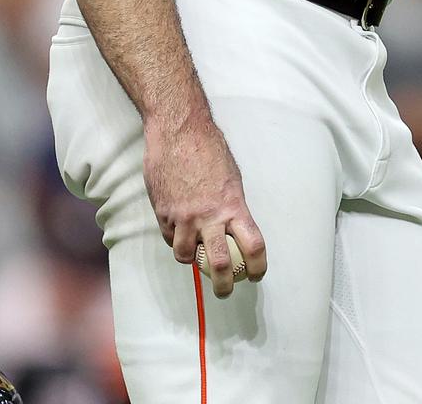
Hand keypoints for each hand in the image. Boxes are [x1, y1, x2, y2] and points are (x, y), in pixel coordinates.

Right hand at [143, 113, 267, 296]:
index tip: (255, 274)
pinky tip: (178, 230)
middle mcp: (210, 216)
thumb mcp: (231, 178)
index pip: (254, 246)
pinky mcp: (163, 212)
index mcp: (233, 206)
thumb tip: (234, 225)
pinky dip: (174, 238)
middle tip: (225, 291)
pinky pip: (169, 236)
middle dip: (224, 285)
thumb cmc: (208, 149)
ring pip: (186, 256)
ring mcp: (184, 217)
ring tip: (195, 258)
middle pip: (220, 264)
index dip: (257, 266)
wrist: (177, 130)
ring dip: (192, 260)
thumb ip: (232, 205)